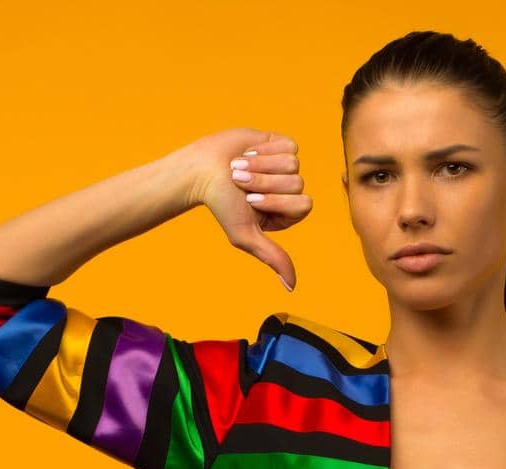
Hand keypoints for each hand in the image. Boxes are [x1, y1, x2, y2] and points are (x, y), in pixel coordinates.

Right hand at [184, 128, 312, 291]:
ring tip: (240, 168)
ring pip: (293, 164)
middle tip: (241, 183)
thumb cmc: (222, 204)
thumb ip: (273, 258)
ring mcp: (285, 166)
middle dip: (265, 182)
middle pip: (297, 183)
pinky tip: (248, 154)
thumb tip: (292, 287)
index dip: (276, 201)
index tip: (250, 201)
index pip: (303, 205)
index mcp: (286, 212)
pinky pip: (288, 146)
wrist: (202, 170)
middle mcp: (289, 190)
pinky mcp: (279, 144)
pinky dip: (264, 150)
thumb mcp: (246, 235)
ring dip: (261, 166)